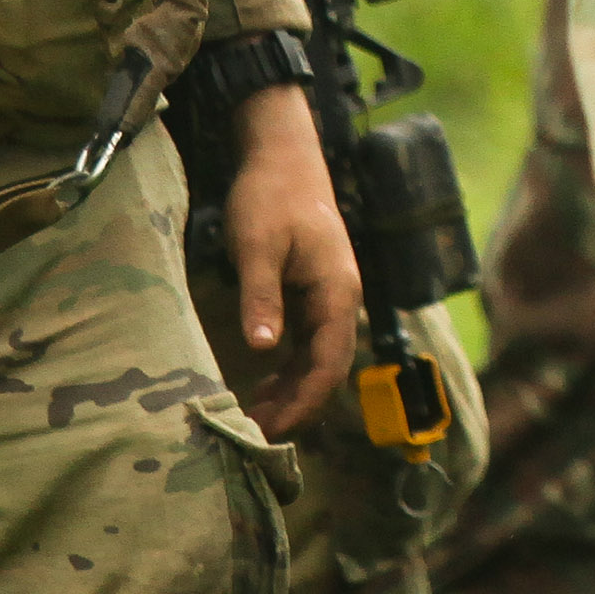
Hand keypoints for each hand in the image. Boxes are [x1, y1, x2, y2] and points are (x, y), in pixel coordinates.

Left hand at [220, 82, 359, 437]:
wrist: (282, 156)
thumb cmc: (269, 196)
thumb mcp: (258, 246)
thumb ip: (261, 296)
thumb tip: (263, 349)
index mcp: (336, 292)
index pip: (328, 364)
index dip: (301, 402)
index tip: (268, 430)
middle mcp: (340, 300)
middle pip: (327, 370)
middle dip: (296, 407)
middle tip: (254, 437)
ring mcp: (328, 298)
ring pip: (317, 360)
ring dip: (291, 393)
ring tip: (254, 420)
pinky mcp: (312, 293)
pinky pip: (306, 345)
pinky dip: (287, 371)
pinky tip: (262, 387)